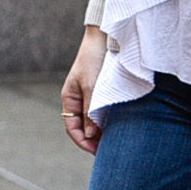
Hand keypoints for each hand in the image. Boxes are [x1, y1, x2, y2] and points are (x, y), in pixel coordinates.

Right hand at [61, 26, 106, 153]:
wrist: (106, 37)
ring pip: (95, 121)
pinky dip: (110, 121)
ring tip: (116, 142)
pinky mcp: (104, 92)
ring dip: (103, 132)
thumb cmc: (94, 58)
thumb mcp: (91, 86)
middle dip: (94, 140)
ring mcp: (92, 96)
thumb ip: (90, 111)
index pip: (72, 128)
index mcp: (70, 98)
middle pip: (84, 127)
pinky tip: (120, 127)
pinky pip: (105, 112)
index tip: (96, 152)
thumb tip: (90, 135)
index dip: (82, 141)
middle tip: (109, 152)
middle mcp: (79, 99)